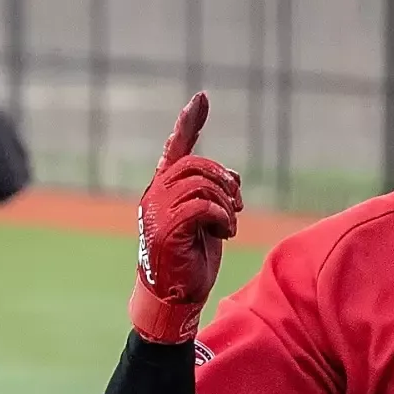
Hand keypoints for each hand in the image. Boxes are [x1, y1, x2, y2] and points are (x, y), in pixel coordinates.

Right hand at [131, 92, 241, 344]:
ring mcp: (157, 211)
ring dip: (225, 203)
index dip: (189, 122)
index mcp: (165, 189)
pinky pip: (202, 206)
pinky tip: (224, 232)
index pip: (177, 148)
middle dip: (224, 180)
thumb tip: (234, 176)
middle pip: (197, 164)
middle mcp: (156, 195)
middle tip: (237, 204)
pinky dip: (222, 218)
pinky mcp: (165, 230)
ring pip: (201, 184)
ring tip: (228, 222)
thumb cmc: (192, 258)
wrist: (176, 295)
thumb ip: (214, 196)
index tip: (201, 98)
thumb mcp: (209, 220)